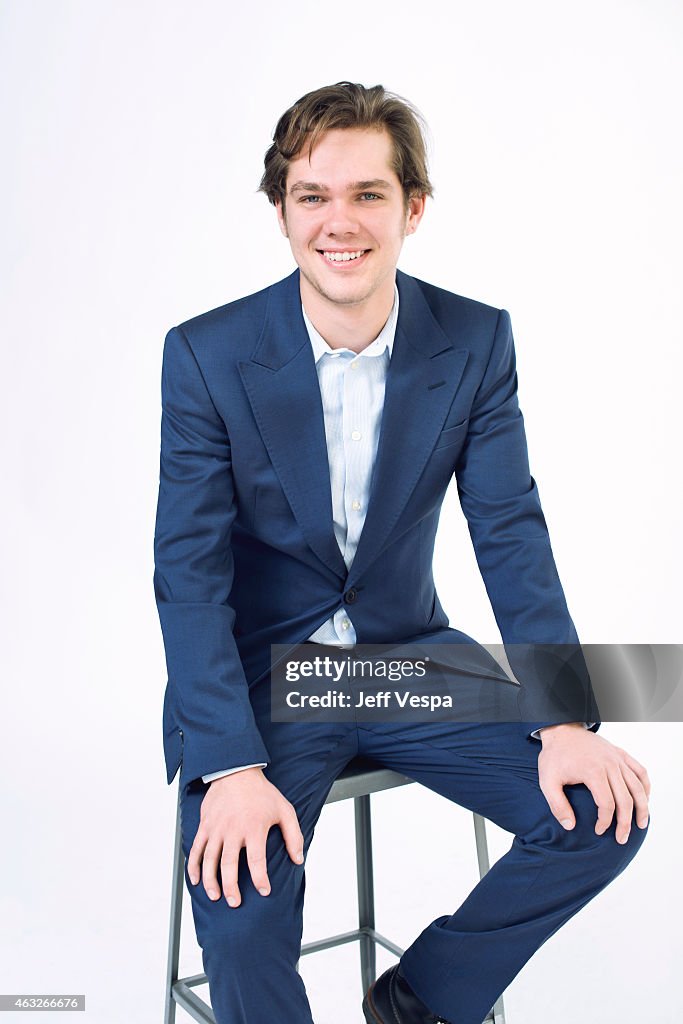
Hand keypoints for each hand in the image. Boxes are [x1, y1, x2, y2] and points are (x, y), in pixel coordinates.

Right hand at [187, 767, 303, 906]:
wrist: (236, 771)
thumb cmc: (262, 792)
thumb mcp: (284, 810)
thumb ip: (293, 835)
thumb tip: (298, 859)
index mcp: (254, 828)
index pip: (257, 860)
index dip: (260, 879)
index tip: (264, 891)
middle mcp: (233, 830)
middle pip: (229, 865)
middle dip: (231, 887)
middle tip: (234, 902)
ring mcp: (216, 828)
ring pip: (209, 860)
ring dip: (211, 881)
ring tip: (215, 896)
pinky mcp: (205, 825)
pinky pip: (196, 849)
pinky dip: (193, 866)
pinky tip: (196, 880)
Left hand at [537, 723, 649, 843]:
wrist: (561, 730)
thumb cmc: (554, 756)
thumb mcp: (547, 781)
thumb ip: (557, 805)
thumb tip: (570, 826)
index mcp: (593, 771)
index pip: (607, 804)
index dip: (605, 821)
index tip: (599, 831)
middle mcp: (610, 764)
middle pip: (626, 799)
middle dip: (625, 823)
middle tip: (622, 838)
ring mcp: (617, 758)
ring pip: (637, 787)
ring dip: (642, 808)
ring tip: (641, 825)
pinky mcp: (620, 753)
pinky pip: (640, 770)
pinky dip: (645, 786)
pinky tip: (645, 798)